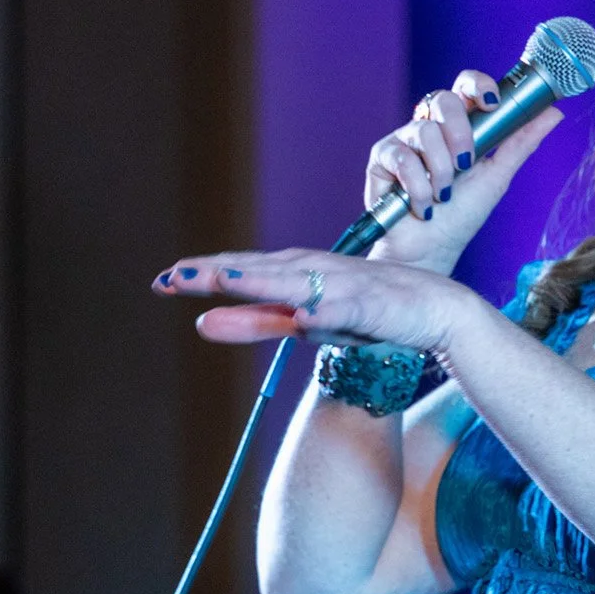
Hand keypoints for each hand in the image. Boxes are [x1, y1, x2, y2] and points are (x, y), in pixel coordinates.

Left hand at [154, 247, 491, 351]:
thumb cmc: (366, 311)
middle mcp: (312, 271)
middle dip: (215, 273)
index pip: (239, 271)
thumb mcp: (302, 320)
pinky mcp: (371, 306)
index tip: (159, 282)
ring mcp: (341, 286)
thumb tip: (200, 323)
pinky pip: (345, 309)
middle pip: (256, 270)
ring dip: (259, 281)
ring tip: (222, 281)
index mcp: (292, 273)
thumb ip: (254, 320)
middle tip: (171, 278)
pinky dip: (324, 310)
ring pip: (294, 283)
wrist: (434, 309)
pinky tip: (306, 316)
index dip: (200, 276)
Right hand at [360, 72, 561, 274]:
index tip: (492, 103)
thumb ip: (521, 143)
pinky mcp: (382, 157)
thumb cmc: (461, 216)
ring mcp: (404, 139)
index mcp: (460, 124)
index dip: (478, 85)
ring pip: (424, 130)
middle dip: (460, 133)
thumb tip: (554, 113)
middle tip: (466, 164)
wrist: (430, 252)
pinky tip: (422, 205)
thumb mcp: (497, 177)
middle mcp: (431, 126)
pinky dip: (418, 186)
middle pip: (443, 98)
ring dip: (440, 170)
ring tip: (442, 195)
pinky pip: (402, 156)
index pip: (466, 86)